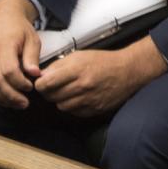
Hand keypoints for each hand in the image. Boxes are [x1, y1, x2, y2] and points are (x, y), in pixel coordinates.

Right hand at [0, 0, 42, 108]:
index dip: (20, 83)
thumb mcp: (32, 39)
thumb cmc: (19, 30)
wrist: (2, 19)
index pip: (9, 70)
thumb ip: (32, 57)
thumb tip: (35, 74)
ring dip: (3, 99)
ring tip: (17, 104)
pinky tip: (5, 100)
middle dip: (12, 96)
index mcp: (4, 45)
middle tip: (25, 103)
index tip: (30, 87)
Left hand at [35, 37, 166, 116]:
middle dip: (48, 92)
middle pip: (51, 96)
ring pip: (61, 106)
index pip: (47, 83)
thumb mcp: (79, 56)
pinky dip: (72, 106)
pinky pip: (73, 112)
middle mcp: (82, 86)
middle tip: (53, 87)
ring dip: (60, 100)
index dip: (40, 84)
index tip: (40, 83)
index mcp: (77, 70)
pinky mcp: (94, 110)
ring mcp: (88, 100)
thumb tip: (41, 76)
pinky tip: (78, 97)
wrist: (127, 71)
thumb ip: (58, 66)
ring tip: (67, 91)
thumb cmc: (102, 61)